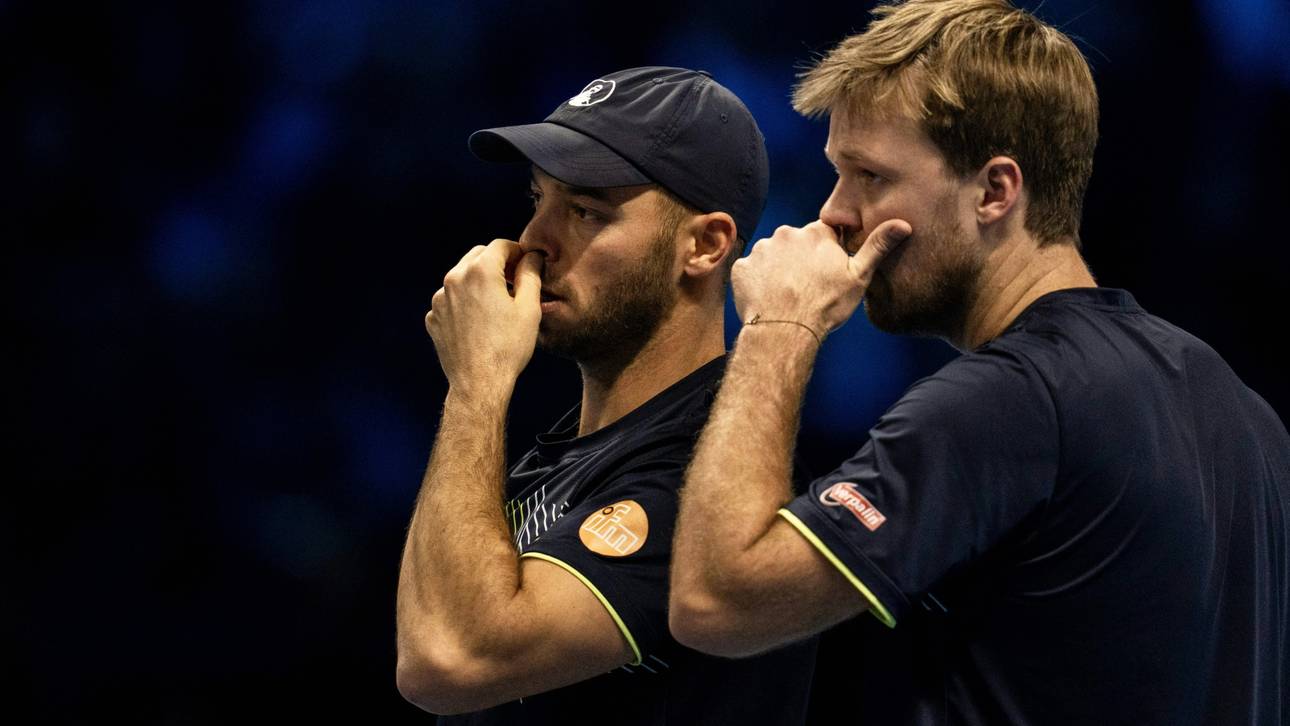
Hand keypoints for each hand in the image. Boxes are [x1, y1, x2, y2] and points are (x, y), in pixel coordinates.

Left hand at [425, 239, 544, 394]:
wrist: (479, 382)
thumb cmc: (508, 347)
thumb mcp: (529, 309)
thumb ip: (530, 275)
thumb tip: (532, 258)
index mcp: (480, 272)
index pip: (500, 246)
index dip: (517, 252)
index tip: (527, 264)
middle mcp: (454, 279)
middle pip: (478, 256)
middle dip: (497, 263)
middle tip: (514, 280)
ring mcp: (440, 299)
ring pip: (462, 277)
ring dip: (479, 281)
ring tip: (497, 303)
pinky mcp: (434, 317)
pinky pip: (451, 299)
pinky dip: (465, 302)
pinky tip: (479, 321)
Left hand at [731, 219, 910, 336]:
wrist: (785, 330)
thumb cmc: (825, 306)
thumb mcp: (858, 277)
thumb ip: (877, 246)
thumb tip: (903, 224)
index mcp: (816, 233)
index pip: (823, 234)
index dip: (826, 253)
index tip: (826, 272)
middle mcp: (787, 234)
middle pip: (796, 243)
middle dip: (800, 260)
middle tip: (807, 286)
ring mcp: (761, 250)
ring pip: (773, 255)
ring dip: (778, 270)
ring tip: (787, 295)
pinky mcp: (742, 267)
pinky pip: (751, 270)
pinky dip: (758, 282)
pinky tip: (769, 298)